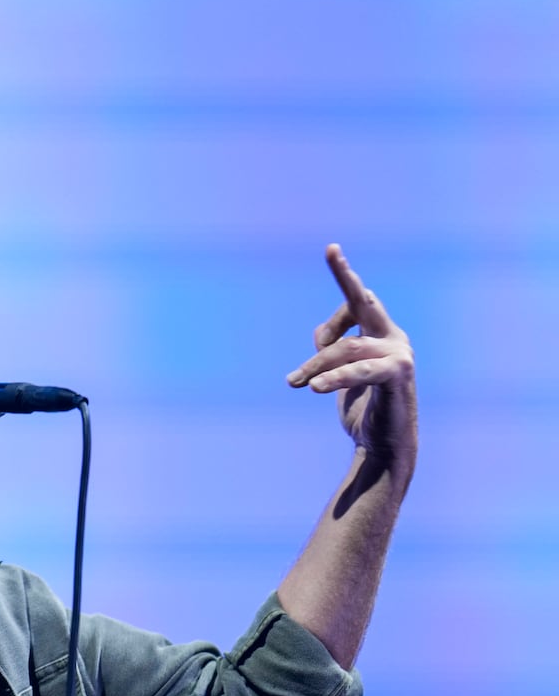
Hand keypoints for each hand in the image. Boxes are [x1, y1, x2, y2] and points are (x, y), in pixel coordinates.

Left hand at [286, 244, 416, 466]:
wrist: (383, 445)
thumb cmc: (363, 408)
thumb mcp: (340, 375)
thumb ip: (331, 351)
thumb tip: (320, 337)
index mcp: (380, 333)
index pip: (356, 303)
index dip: (340, 289)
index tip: (332, 250)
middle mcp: (392, 338)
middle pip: (363, 302)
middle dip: (346, 275)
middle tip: (331, 250)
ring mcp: (398, 355)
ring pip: (346, 346)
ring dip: (316, 366)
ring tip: (296, 383)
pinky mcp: (399, 375)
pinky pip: (362, 369)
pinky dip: (337, 376)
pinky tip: (317, 388)